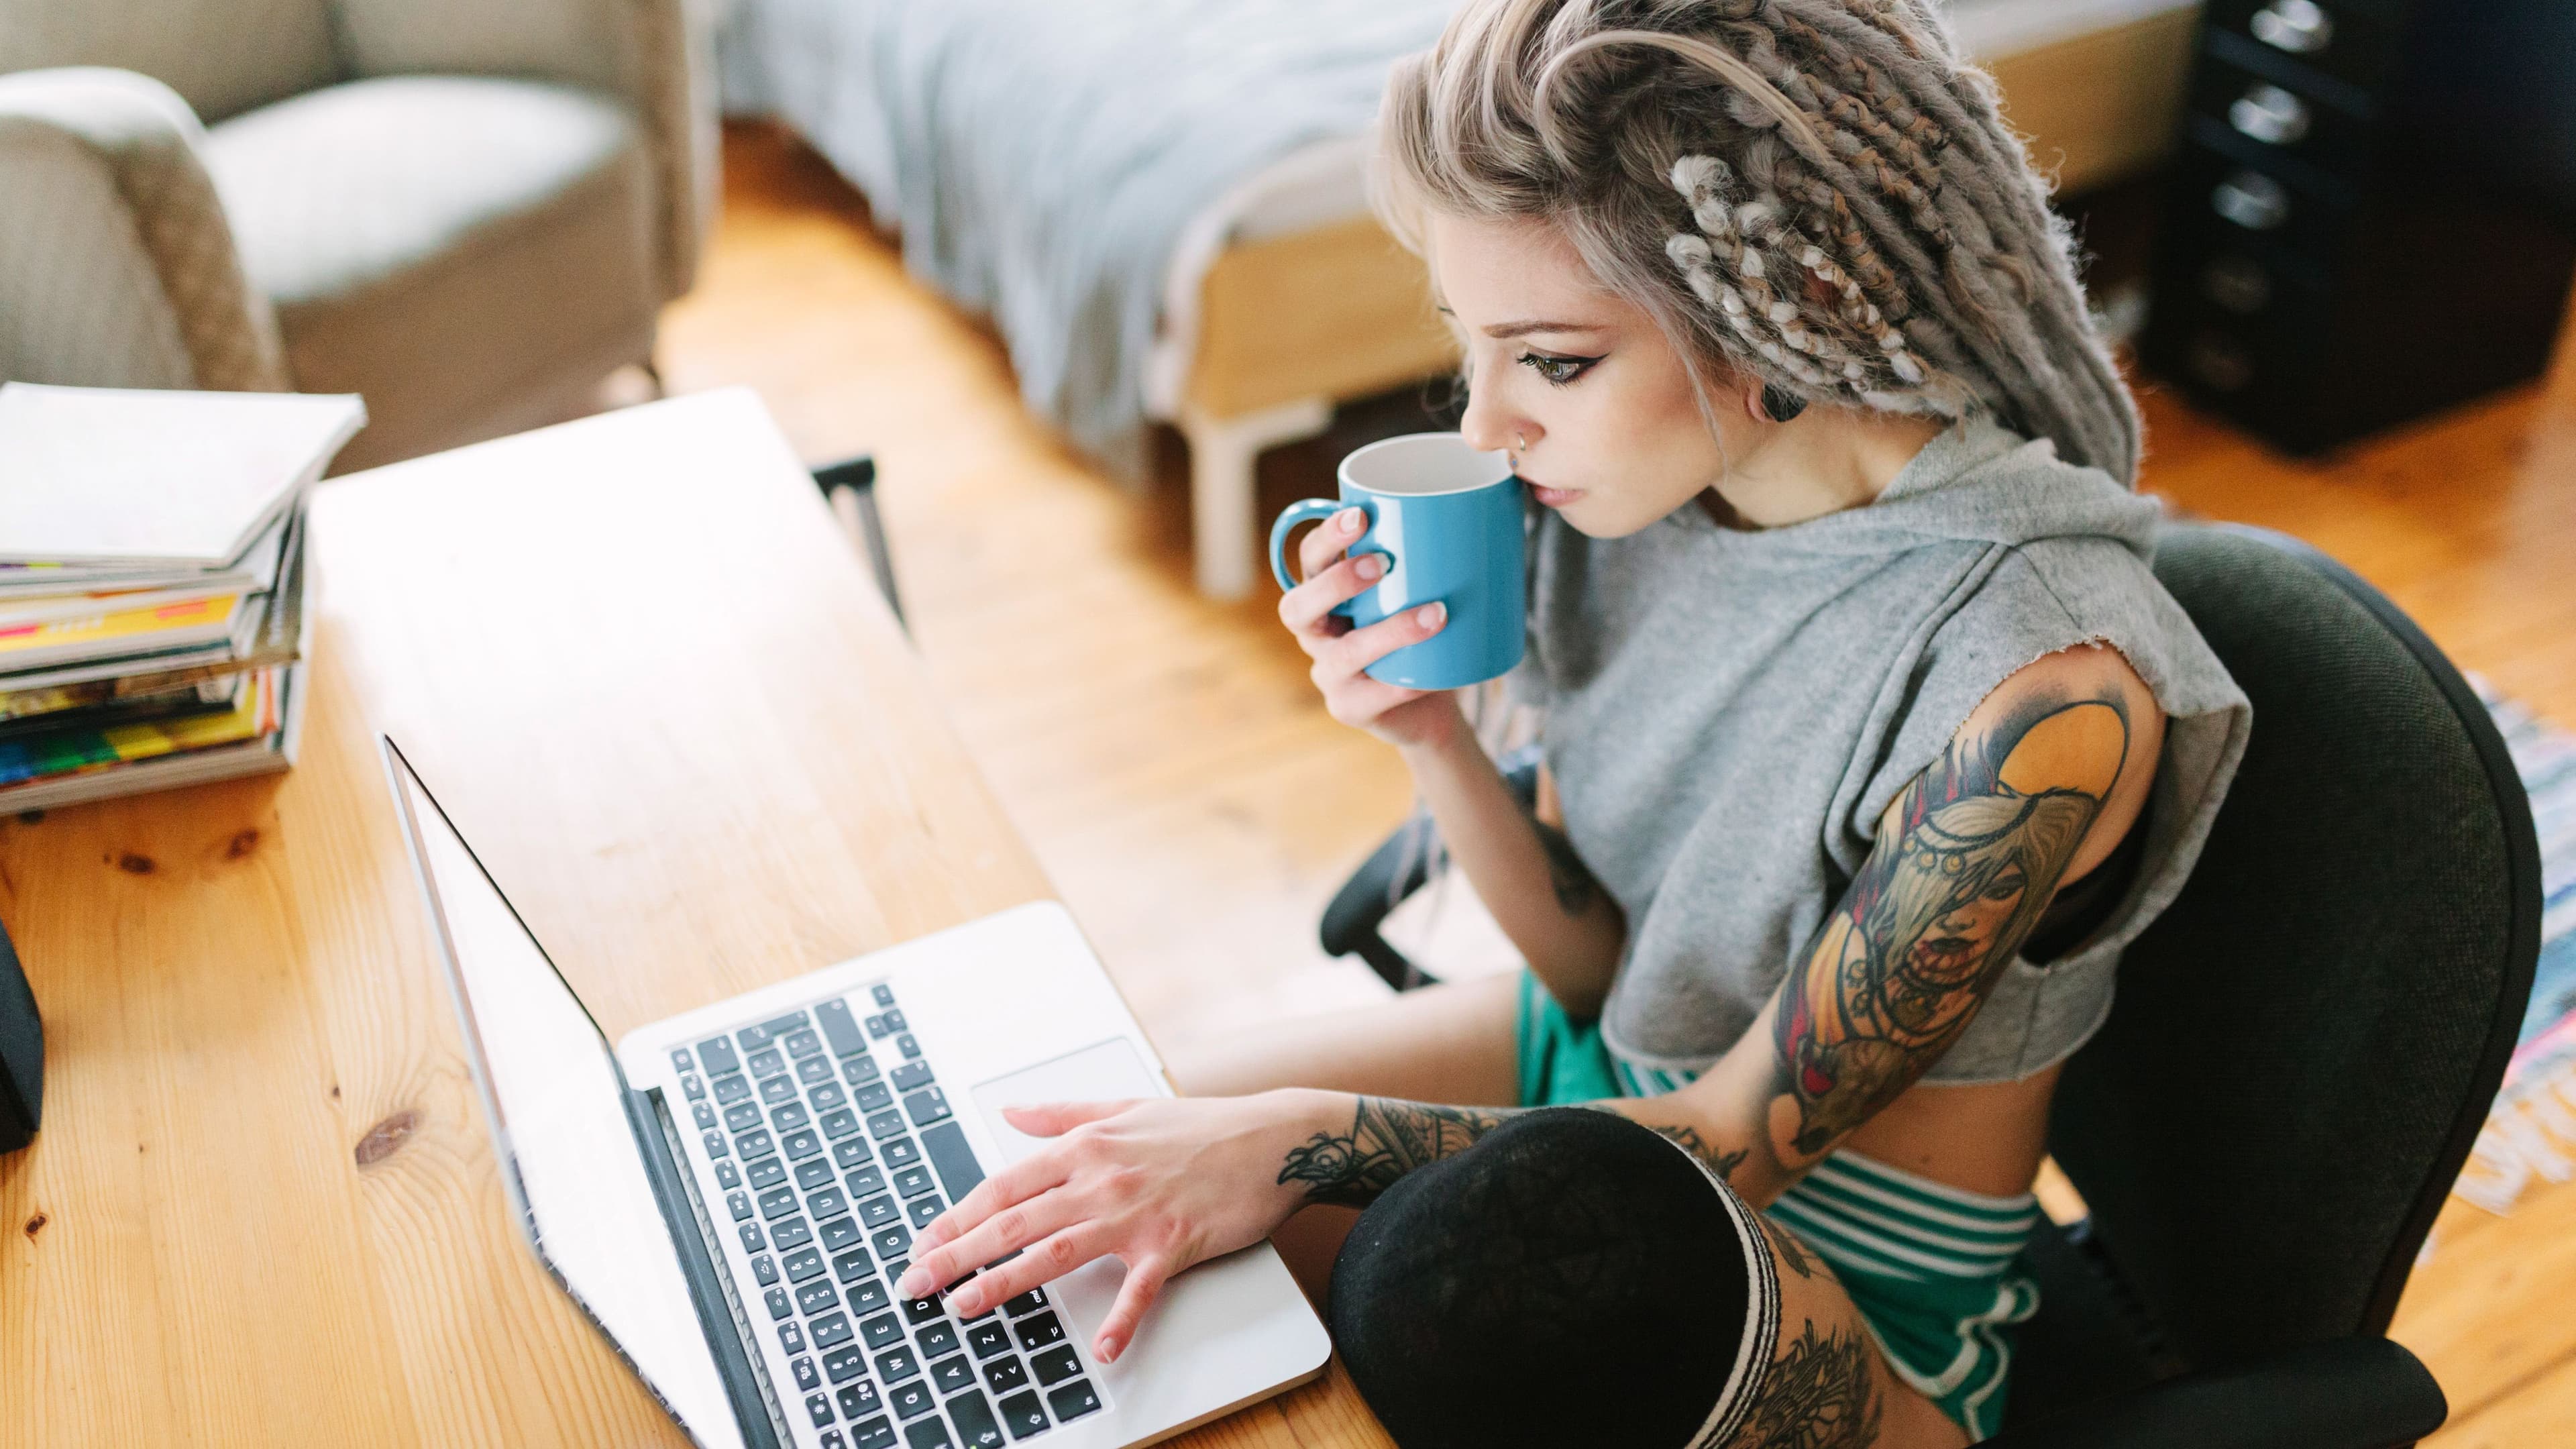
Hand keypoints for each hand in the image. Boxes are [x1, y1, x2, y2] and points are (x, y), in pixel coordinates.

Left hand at [894, 1090, 1330, 1363]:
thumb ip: (1061, 1114)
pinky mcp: (1175, 1242)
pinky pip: (1141, 1289)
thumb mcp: (1124, 1108)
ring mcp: (1136, 1213)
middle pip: (1013, 1220)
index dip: (957, 1216)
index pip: (1004, 1184)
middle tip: (915, 1282)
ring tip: (964, 1306)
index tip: (924, 1242)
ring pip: (1056, 1250)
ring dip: (1005, 1280)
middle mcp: (1102, 1178)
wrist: (1273, 1139)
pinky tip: (1103, 1352)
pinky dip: (1122, 1321)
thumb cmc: (1201, 1127)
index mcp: (1085, 1146)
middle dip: (957, 1253)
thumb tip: (1010, 1110)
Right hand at [1278, 507, 1464, 749]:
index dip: (1325, 537)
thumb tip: (1489, 504)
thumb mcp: (1418, 593)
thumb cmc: (1422, 636)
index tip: (1360, 514)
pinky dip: (1405, 683)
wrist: (1428, 706)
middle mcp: (1316, 634)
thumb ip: (1430, 558)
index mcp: (1325, 595)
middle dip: (1336, 581)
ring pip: (1343, 654)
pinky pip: (1372, 696)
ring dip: (1388, 631)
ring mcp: (1329, 676)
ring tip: (1436, 614)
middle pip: (1298, 607)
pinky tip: (1431, 675)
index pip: (1308, 560)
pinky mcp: (1350, 709)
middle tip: (1383, 562)